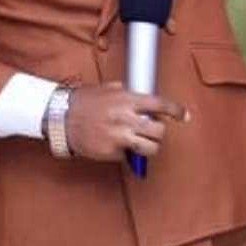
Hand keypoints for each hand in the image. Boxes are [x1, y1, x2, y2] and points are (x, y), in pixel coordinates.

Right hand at [64, 83, 188, 161]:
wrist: (61, 117)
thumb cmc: (84, 101)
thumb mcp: (108, 89)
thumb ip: (128, 94)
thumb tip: (143, 99)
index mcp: (128, 100)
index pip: (160, 105)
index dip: (176, 110)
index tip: (185, 116)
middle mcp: (126, 118)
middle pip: (159, 131)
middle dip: (159, 132)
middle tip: (153, 131)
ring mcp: (119, 137)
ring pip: (150, 148)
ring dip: (149, 147)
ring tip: (141, 143)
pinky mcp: (111, 152)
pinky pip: (128, 156)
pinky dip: (126, 153)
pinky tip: (116, 145)